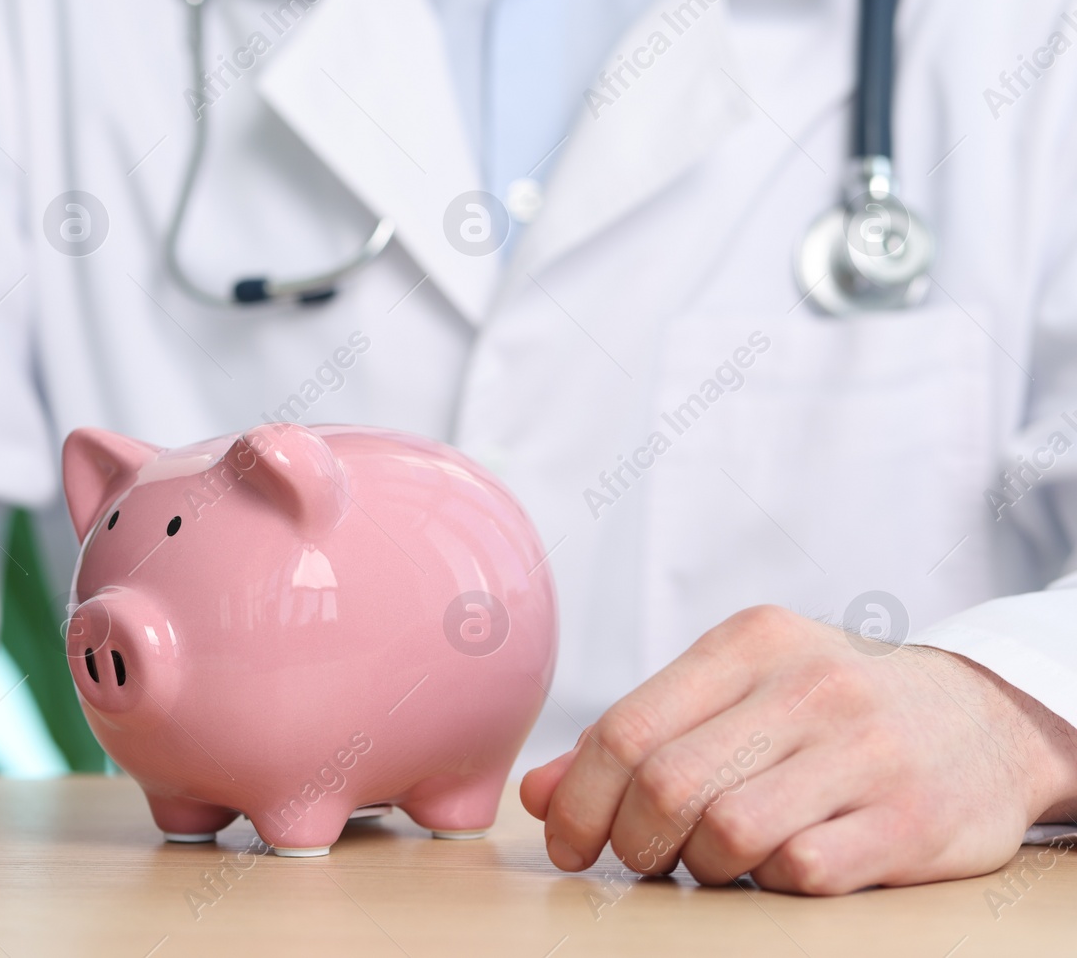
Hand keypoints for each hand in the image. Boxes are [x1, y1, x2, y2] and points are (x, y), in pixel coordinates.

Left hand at [520, 605, 1076, 893]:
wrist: (987, 721)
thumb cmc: (831, 711)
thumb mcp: (738, 693)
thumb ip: (639, 734)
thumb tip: (538, 793)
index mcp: (750, 643)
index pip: (627, 728)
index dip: (580, 800)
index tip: (568, 840)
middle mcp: (809, 686)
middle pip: (666, 785)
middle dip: (633, 841)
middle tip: (643, 857)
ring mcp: (864, 752)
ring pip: (727, 833)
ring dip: (702, 865)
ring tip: (717, 856)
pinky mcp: (909, 821)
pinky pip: (800, 872)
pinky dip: (772, 881)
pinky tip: (782, 861)